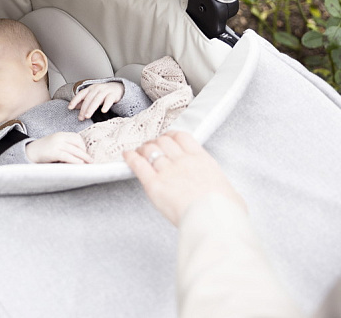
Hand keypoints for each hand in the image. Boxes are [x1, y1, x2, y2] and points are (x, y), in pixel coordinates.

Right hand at [26, 132, 92, 163]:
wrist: (29, 152)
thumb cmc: (44, 149)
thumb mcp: (55, 143)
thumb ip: (65, 145)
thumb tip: (79, 154)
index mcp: (60, 134)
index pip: (76, 138)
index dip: (83, 146)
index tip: (85, 153)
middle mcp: (59, 137)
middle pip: (77, 144)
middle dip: (85, 153)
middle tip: (90, 160)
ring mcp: (56, 144)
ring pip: (74, 151)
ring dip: (83, 158)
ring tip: (88, 164)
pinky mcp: (53, 152)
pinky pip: (68, 156)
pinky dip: (75, 161)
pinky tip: (79, 164)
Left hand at [69, 81, 123, 119]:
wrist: (117, 87)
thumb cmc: (102, 93)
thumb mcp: (92, 95)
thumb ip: (83, 101)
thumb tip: (74, 107)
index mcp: (90, 89)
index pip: (81, 94)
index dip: (74, 101)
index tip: (70, 108)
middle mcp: (96, 89)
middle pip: (88, 99)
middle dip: (83, 109)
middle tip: (80, 118)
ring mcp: (105, 91)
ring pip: (97, 100)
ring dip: (91, 108)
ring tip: (87, 116)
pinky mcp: (113, 95)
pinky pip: (109, 100)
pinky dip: (106, 105)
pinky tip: (103, 111)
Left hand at [123, 131, 246, 225]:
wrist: (213, 221)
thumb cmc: (225, 212)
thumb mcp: (230, 194)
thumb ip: (221, 188)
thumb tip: (226, 195)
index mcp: (202, 160)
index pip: (182, 137)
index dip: (172, 135)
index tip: (167, 138)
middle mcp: (183, 161)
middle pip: (163, 141)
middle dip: (155, 142)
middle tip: (150, 147)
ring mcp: (168, 171)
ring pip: (149, 150)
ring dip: (142, 150)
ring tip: (138, 152)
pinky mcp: (154, 184)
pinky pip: (138, 164)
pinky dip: (131, 158)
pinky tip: (127, 156)